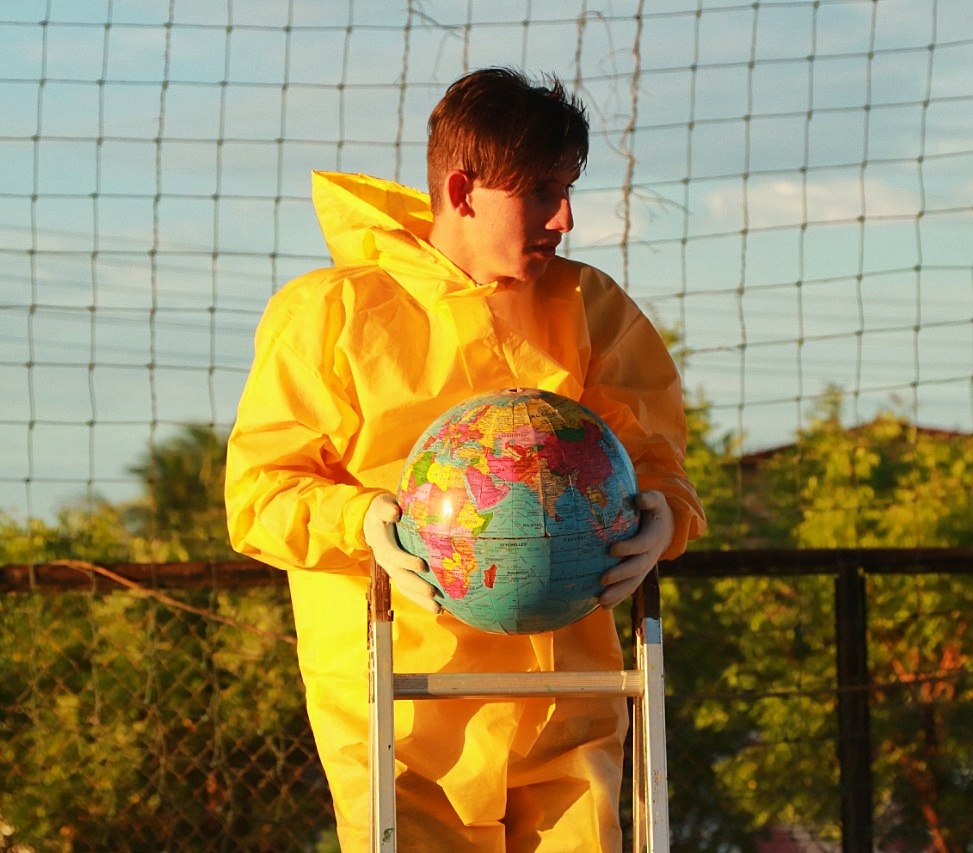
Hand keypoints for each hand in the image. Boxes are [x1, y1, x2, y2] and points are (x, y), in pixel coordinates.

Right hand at [363, 493, 441, 613]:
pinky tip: (439, 606)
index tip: (422, 565)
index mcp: (382, 545)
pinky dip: (422, 599)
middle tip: (434, 594)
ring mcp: (393, 570)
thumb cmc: (382, 510)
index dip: (406, 561)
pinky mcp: (400, 573)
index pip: (394, 556)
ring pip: (406, 588)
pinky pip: (410, 589)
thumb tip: (395, 511)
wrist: (373, 522)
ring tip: (439, 609)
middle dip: (417, 587)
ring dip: (421, 600)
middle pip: (401, 578)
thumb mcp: (381, 505)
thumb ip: (386, 508)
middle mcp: (386, 561)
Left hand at [599, 490, 674, 608]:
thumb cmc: (654, 509)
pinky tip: (603, 607)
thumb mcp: (656, 500)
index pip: (642, 544)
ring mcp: (645, 567)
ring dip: (618, 593)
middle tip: (602, 579)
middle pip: (636, 568)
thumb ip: (649, 499)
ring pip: (633, 583)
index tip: (611, 549)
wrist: (666, 526)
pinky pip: (629, 588)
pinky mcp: (638, 574)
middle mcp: (651, 555)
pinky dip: (618, 598)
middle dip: (620, 575)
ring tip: (601, 601)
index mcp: (654, 536)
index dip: (629, 547)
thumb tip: (639, 499)